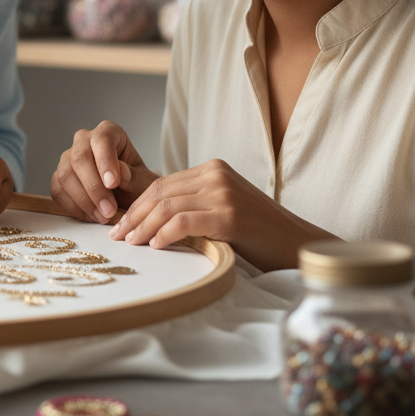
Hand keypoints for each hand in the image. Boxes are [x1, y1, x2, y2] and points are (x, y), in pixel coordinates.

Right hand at [50, 121, 158, 223]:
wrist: (128, 197)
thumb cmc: (136, 184)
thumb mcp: (144, 182)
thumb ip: (134, 177)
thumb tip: (121, 172)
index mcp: (109, 132)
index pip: (102, 140)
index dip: (105, 161)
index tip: (113, 183)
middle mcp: (85, 140)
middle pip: (79, 157)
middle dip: (94, 187)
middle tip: (109, 210)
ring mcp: (69, 157)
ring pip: (65, 175)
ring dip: (84, 200)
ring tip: (103, 216)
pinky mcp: (60, 176)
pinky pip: (57, 190)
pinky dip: (74, 207)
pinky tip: (91, 215)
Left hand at [110, 158, 336, 271]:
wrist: (298, 244)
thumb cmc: (259, 233)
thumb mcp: (223, 208)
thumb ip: (194, 204)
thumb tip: (153, 219)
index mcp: (212, 168)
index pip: (162, 184)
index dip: (138, 204)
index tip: (121, 224)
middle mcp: (215, 174)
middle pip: (161, 193)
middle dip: (135, 215)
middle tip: (118, 236)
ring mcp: (223, 193)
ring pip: (168, 207)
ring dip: (144, 227)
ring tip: (132, 244)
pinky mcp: (230, 215)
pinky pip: (184, 221)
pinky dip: (165, 234)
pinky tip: (157, 246)